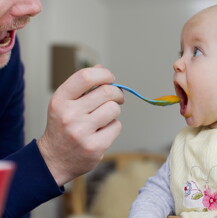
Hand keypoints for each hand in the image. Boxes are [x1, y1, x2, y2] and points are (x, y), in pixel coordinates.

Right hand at [37, 65, 123, 185]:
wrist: (54, 160)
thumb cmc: (63, 127)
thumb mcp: (64, 103)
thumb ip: (82, 86)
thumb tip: (101, 69)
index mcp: (60, 100)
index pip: (85, 77)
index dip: (104, 74)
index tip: (110, 78)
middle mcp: (69, 115)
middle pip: (107, 92)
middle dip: (116, 93)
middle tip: (117, 98)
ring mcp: (82, 132)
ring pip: (114, 109)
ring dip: (113, 111)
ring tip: (104, 117)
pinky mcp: (95, 147)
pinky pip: (117, 126)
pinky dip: (113, 126)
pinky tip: (102, 132)